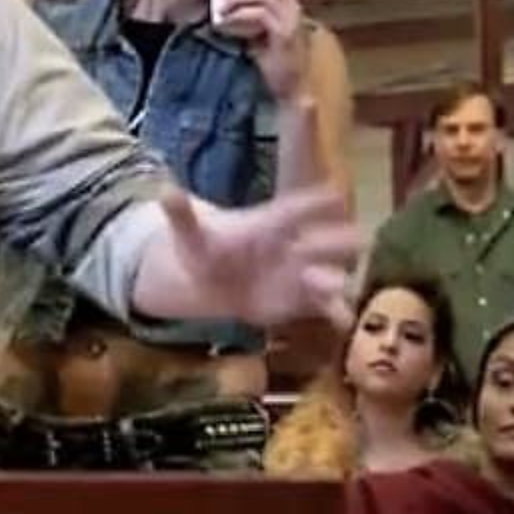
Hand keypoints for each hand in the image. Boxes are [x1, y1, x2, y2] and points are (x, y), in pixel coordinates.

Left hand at [158, 185, 358, 329]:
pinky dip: (335, 313)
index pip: (295, 209)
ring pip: (330, 273)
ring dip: (334, 280)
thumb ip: (182, 215)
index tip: (334, 194)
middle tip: (349, 244)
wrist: (213, 283)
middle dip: (335, 242)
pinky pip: (326, 306)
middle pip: (325, 239)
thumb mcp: (191, 234)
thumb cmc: (209, 250)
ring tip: (337, 288)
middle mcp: (294, 246)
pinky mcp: (304, 301)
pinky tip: (344, 322)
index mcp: (270, 224)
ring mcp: (303, 274)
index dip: (314, 202)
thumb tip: (164, 190)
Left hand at [214, 0, 307, 100]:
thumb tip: (228, 7)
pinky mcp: (284, 33)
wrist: (292, 88)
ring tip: (220, 8)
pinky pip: (259, 13)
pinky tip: (225, 22)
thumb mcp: (260, 34)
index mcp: (288, 5)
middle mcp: (293, 7)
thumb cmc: (275, 63)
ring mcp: (291, 19)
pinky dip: (239, 15)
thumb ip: (252, 17)